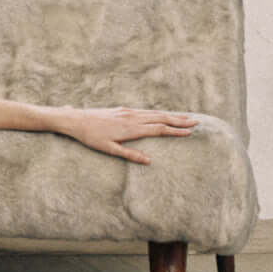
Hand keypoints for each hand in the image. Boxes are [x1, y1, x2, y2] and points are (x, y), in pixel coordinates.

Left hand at [62, 107, 195, 164]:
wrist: (76, 119)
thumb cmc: (90, 137)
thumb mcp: (108, 149)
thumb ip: (129, 154)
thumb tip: (149, 161)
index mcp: (131, 128)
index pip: (159, 129)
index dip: (175, 130)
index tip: (190, 132)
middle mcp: (132, 117)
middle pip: (161, 118)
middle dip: (179, 120)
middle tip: (196, 122)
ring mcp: (128, 112)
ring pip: (154, 113)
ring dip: (171, 115)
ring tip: (186, 117)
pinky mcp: (123, 109)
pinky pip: (146, 111)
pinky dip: (159, 113)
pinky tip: (164, 115)